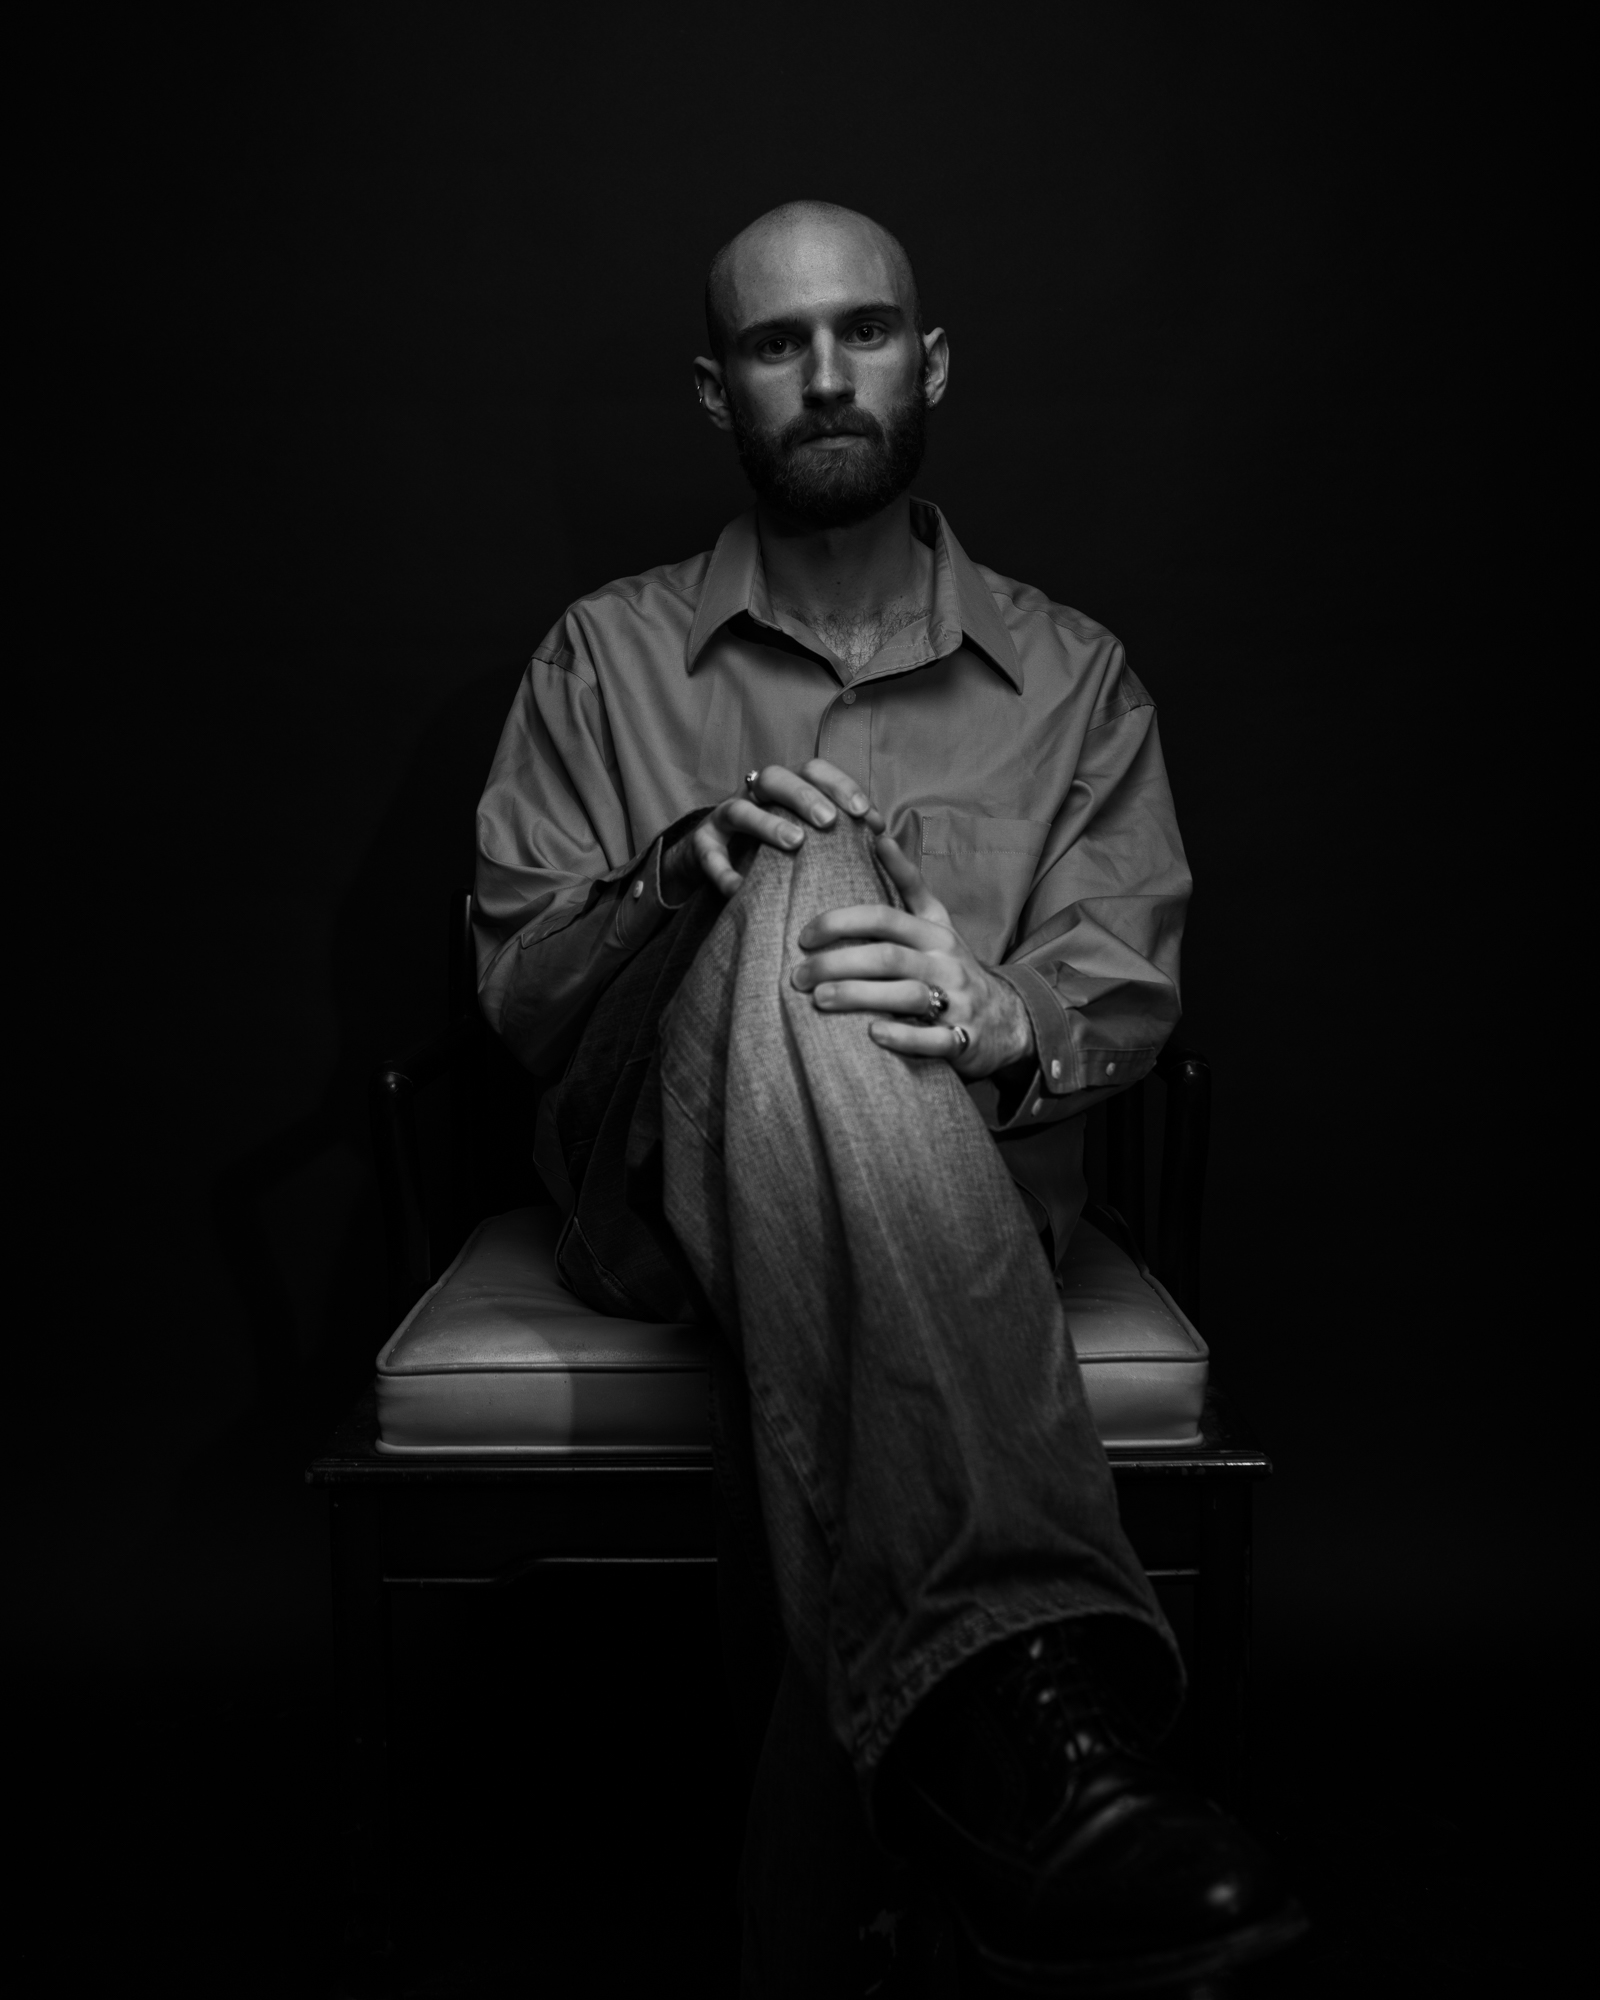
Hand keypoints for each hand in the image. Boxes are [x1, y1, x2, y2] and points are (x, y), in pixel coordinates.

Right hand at [662, 759, 883, 900]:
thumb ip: (838, 832)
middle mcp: (754, 796)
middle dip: (804, 796)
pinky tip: (739, 889)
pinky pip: (708, 854)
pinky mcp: (702, 845)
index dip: (840, 786)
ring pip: (740, 810)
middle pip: (775, 778)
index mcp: (785, 789)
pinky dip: (722, 871)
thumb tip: (882, 836)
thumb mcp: (806, 835)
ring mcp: (724, 818)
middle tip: (829, 822)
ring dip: (768, 824)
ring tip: (795, 843)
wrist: (715, 859)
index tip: (864, 813)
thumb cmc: (774, 848)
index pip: (814, 770)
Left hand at [791, 831, 1033, 1078]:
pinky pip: (934, 1040)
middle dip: (838, 964)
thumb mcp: (937, 921)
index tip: (804, 937)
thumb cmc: (953, 964)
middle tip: (798, 976)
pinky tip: (872, 1034)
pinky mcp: (963, 1040)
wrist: (1006, 1017)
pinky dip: (903, 1037)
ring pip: (906, 996)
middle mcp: (946, 964)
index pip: (883, 919)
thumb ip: (907, 882)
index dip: (841, 923)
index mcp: (934, 934)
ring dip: (859, 997)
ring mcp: (957, 1003)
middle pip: (888, 957)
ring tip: (818, 999)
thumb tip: (878, 836)